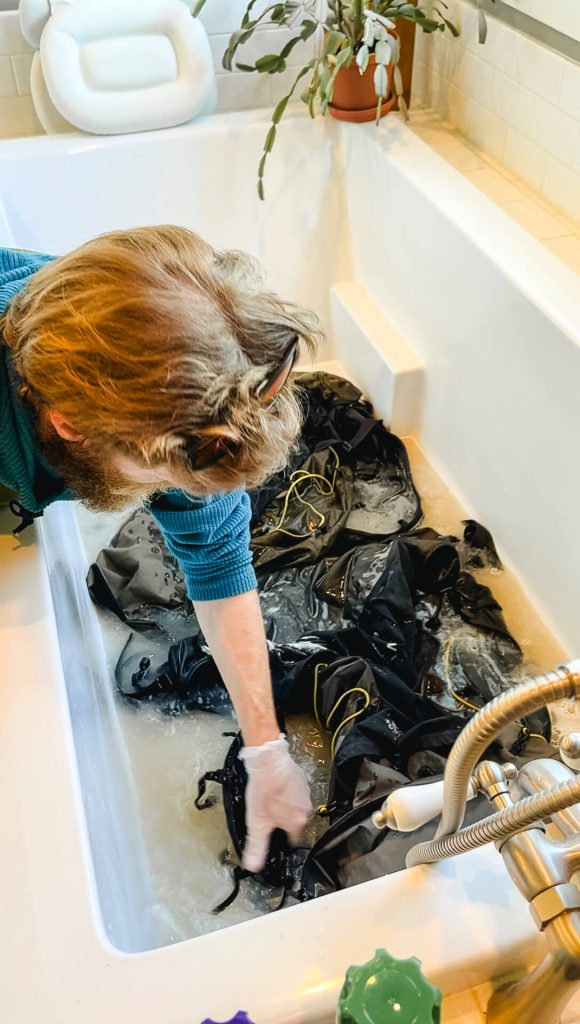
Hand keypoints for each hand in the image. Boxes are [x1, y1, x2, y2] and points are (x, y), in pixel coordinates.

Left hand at [240, 734, 311, 872]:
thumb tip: (254, 865)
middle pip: (296, 823)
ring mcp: (305, 793)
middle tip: (271, 817)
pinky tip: (276, 789)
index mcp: (296, 823)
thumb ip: (256, 847)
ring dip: (286, 806)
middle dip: (284, 821)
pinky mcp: (301, 780)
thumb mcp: (256, 823)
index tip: (279, 839)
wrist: (268, 761)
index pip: (295, 841)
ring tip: (272, 801)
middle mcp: (304, 810)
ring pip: (296, 807)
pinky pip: (296, 791)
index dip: (285, 841)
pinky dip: (288, 792)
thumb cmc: (264, 790)